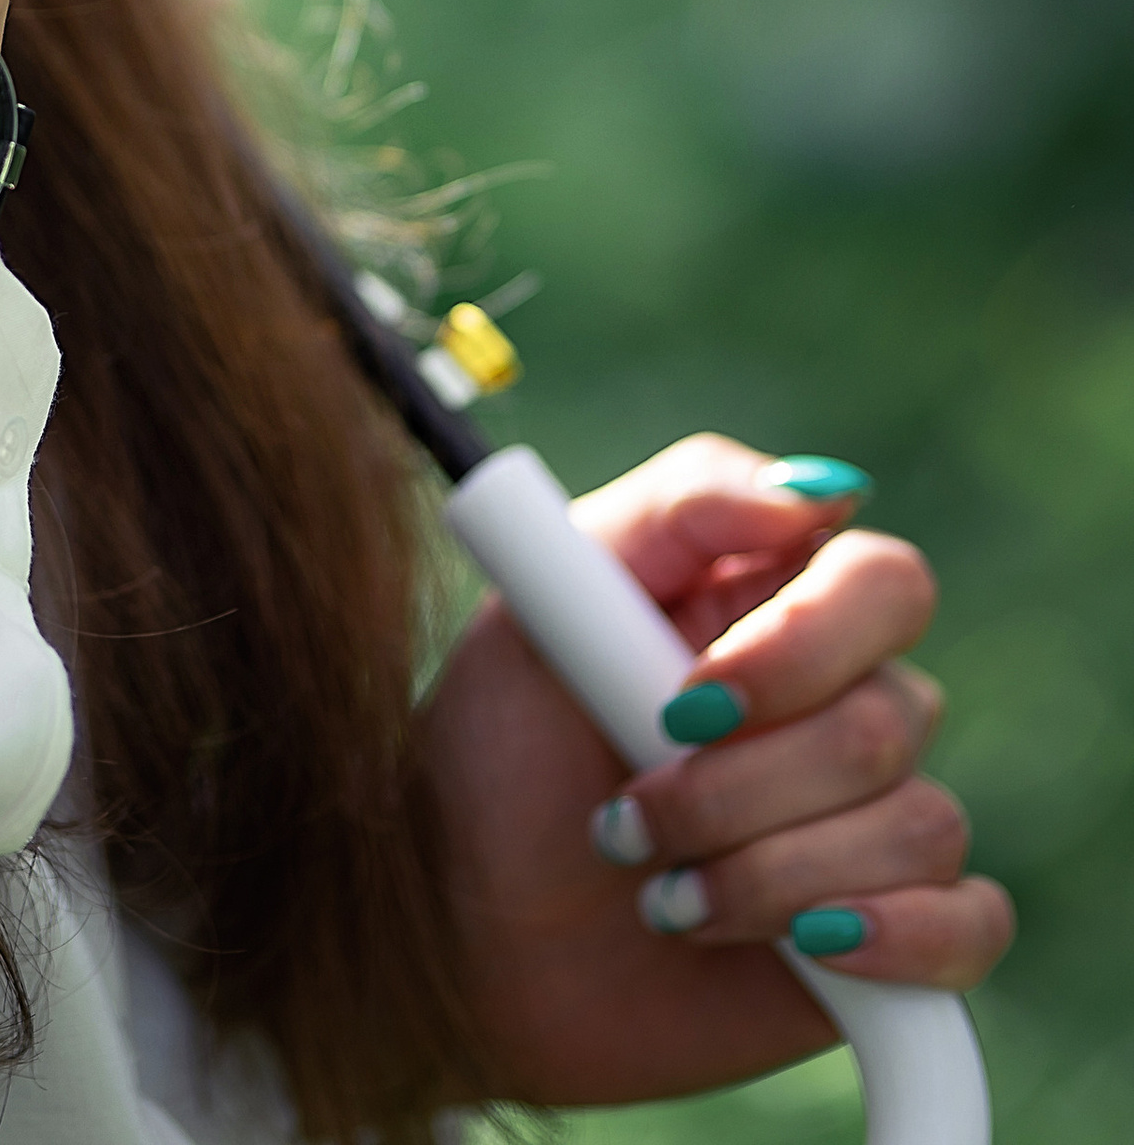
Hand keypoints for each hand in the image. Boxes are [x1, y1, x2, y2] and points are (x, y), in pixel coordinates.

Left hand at [419, 434, 1012, 1108]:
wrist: (467, 938)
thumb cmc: (498, 756)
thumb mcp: (543, 603)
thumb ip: (673, 514)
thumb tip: (819, 493)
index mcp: (774, 606)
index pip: (883, 582)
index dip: (806, 644)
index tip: (686, 701)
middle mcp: (842, 705)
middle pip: (894, 717)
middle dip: (744, 785)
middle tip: (629, 816)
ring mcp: (873, 824)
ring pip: (921, 826)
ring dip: (768, 874)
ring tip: (662, 893)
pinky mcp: (894, 941)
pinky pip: (971, 926)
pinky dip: (898, 940)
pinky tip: (803, 947)